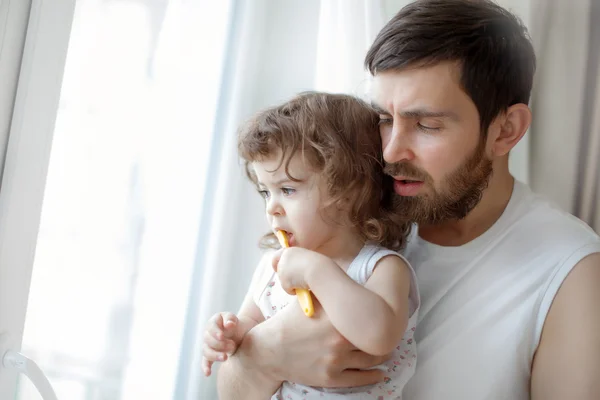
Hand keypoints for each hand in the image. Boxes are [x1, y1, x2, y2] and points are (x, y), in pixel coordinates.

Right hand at [202, 312, 245, 376]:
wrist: (238, 333)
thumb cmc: (235, 324)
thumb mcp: (234, 319)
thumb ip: (230, 319)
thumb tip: (228, 324)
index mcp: (213, 322)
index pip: (211, 327)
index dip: (215, 332)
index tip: (222, 336)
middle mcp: (207, 334)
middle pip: (208, 340)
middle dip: (219, 344)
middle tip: (232, 345)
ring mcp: (208, 345)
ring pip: (206, 351)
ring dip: (215, 355)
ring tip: (226, 357)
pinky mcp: (210, 355)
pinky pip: (205, 361)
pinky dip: (205, 367)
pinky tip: (208, 373)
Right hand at [239, 297, 388, 387]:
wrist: (270, 350)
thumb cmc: (289, 322)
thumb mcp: (308, 300)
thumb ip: (328, 290)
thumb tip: (348, 278)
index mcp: (336, 318)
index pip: (367, 317)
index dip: (380, 316)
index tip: (388, 314)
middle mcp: (339, 340)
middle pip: (374, 341)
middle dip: (385, 339)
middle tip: (389, 335)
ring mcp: (336, 361)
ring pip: (371, 361)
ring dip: (382, 357)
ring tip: (386, 351)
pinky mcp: (331, 378)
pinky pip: (360, 379)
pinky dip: (374, 376)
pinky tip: (380, 372)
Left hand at [272, 247, 321, 294]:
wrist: (318, 271)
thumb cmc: (318, 266)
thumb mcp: (307, 261)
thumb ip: (298, 263)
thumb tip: (296, 273)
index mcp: (290, 251)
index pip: (277, 256)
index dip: (276, 263)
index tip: (276, 269)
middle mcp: (283, 259)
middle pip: (279, 269)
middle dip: (285, 276)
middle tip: (294, 280)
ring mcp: (282, 270)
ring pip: (284, 281)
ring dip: (291, 284)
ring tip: (303, 283)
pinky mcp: (284, 281)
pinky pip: (288, 289)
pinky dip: (293, 290)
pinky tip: (302, 287)